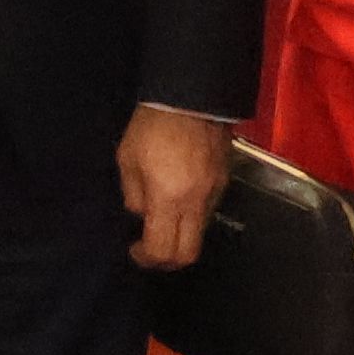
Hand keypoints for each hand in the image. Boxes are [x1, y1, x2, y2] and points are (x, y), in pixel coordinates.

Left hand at [119, 106, 233, 268]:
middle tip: (151, 248)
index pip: (162, 250)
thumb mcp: (127, 159)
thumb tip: (141, 213)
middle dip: (167, 260)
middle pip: (188, 253)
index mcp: (169, 199)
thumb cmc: (152, 126)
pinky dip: (192, 215)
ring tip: (164, 219)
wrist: (192, 95)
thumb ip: (133, 194)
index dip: (146, 258)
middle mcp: (196, 203)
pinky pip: (208, 210)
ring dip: (181, 236)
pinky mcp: (225, 180)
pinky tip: (179, 197)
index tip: (135, 249)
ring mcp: (215, 192)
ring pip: (200, 233)